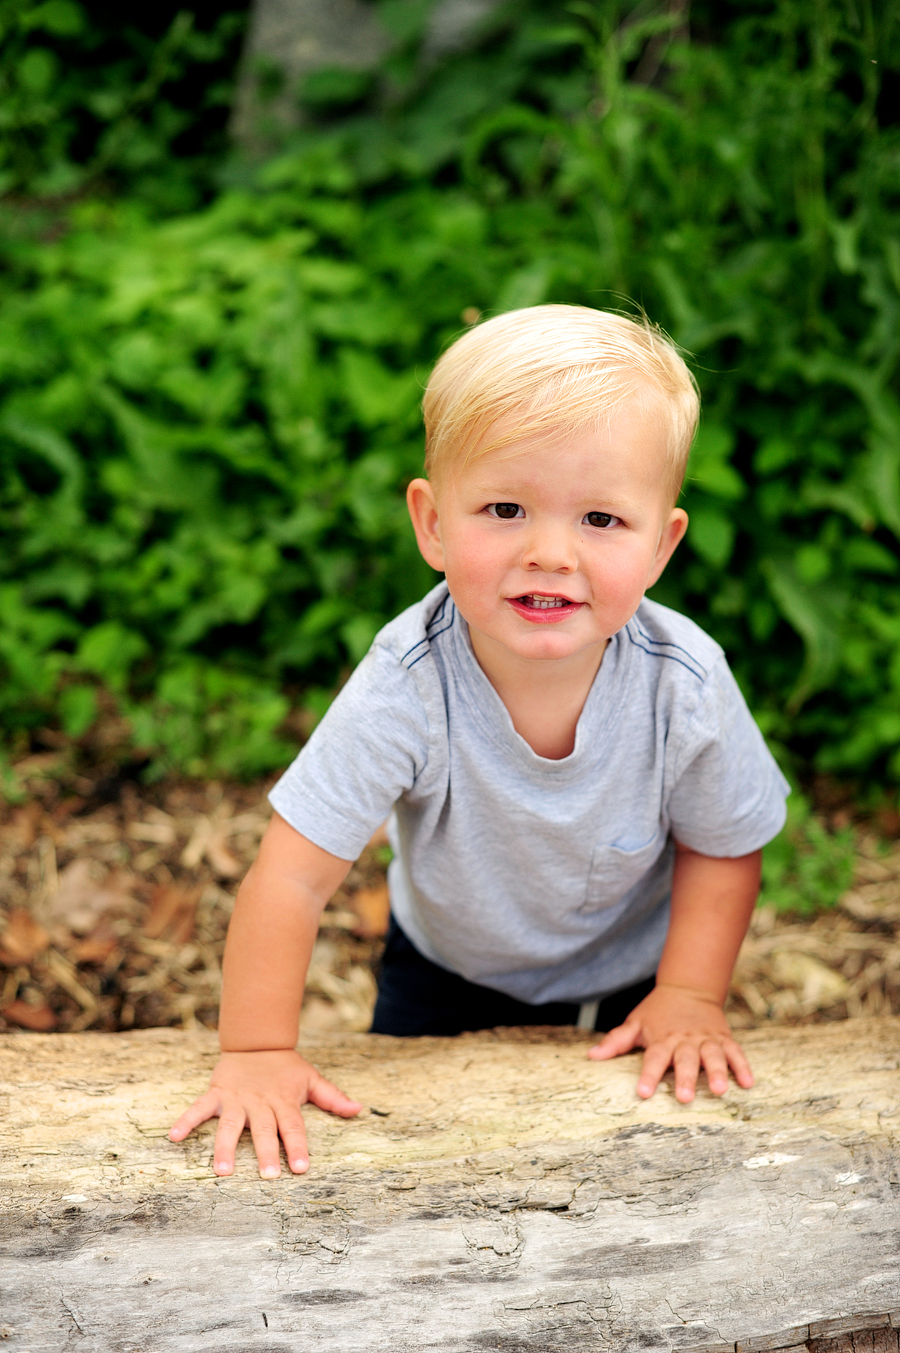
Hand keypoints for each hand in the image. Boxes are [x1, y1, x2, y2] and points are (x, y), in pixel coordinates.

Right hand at [168, 1048, 362, 1177]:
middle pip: (263, 1129)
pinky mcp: (217, 1093)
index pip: (293, 1126)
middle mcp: (260, 1102)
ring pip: (230, 1124)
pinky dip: (186, 1121)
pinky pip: (199, 1108)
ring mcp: (236, 1098)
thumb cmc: (287, 1067)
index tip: (300, 1169)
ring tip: (222, 1170)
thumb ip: (332, 1097)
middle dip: (265, 1152)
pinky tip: (174, 1137)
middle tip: (267, 1176)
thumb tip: (358, 1109)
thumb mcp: (311, 1079)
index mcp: (284, 1101)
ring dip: (224, 1146)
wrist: (257, 1040)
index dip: (297, 1146)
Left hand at [587, 984, 753, 1102]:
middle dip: (685, 1078)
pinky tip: (748, 1083)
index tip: (643, 1093)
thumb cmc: (656, 1012)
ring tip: (720, 1090)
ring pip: (713, 1055)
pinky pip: (735, 1052)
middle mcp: (685, 1040)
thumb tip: (591, 1056)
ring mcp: (706, 1039)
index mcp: (662, 1039)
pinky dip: (743, 1066)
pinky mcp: (723, 1038)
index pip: (653, 1058)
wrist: (687, 988)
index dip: (648, 1075)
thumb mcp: (635, 1023)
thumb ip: (615, 1041)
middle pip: (685, 1059)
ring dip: (718, 1072)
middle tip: (683, 1097)